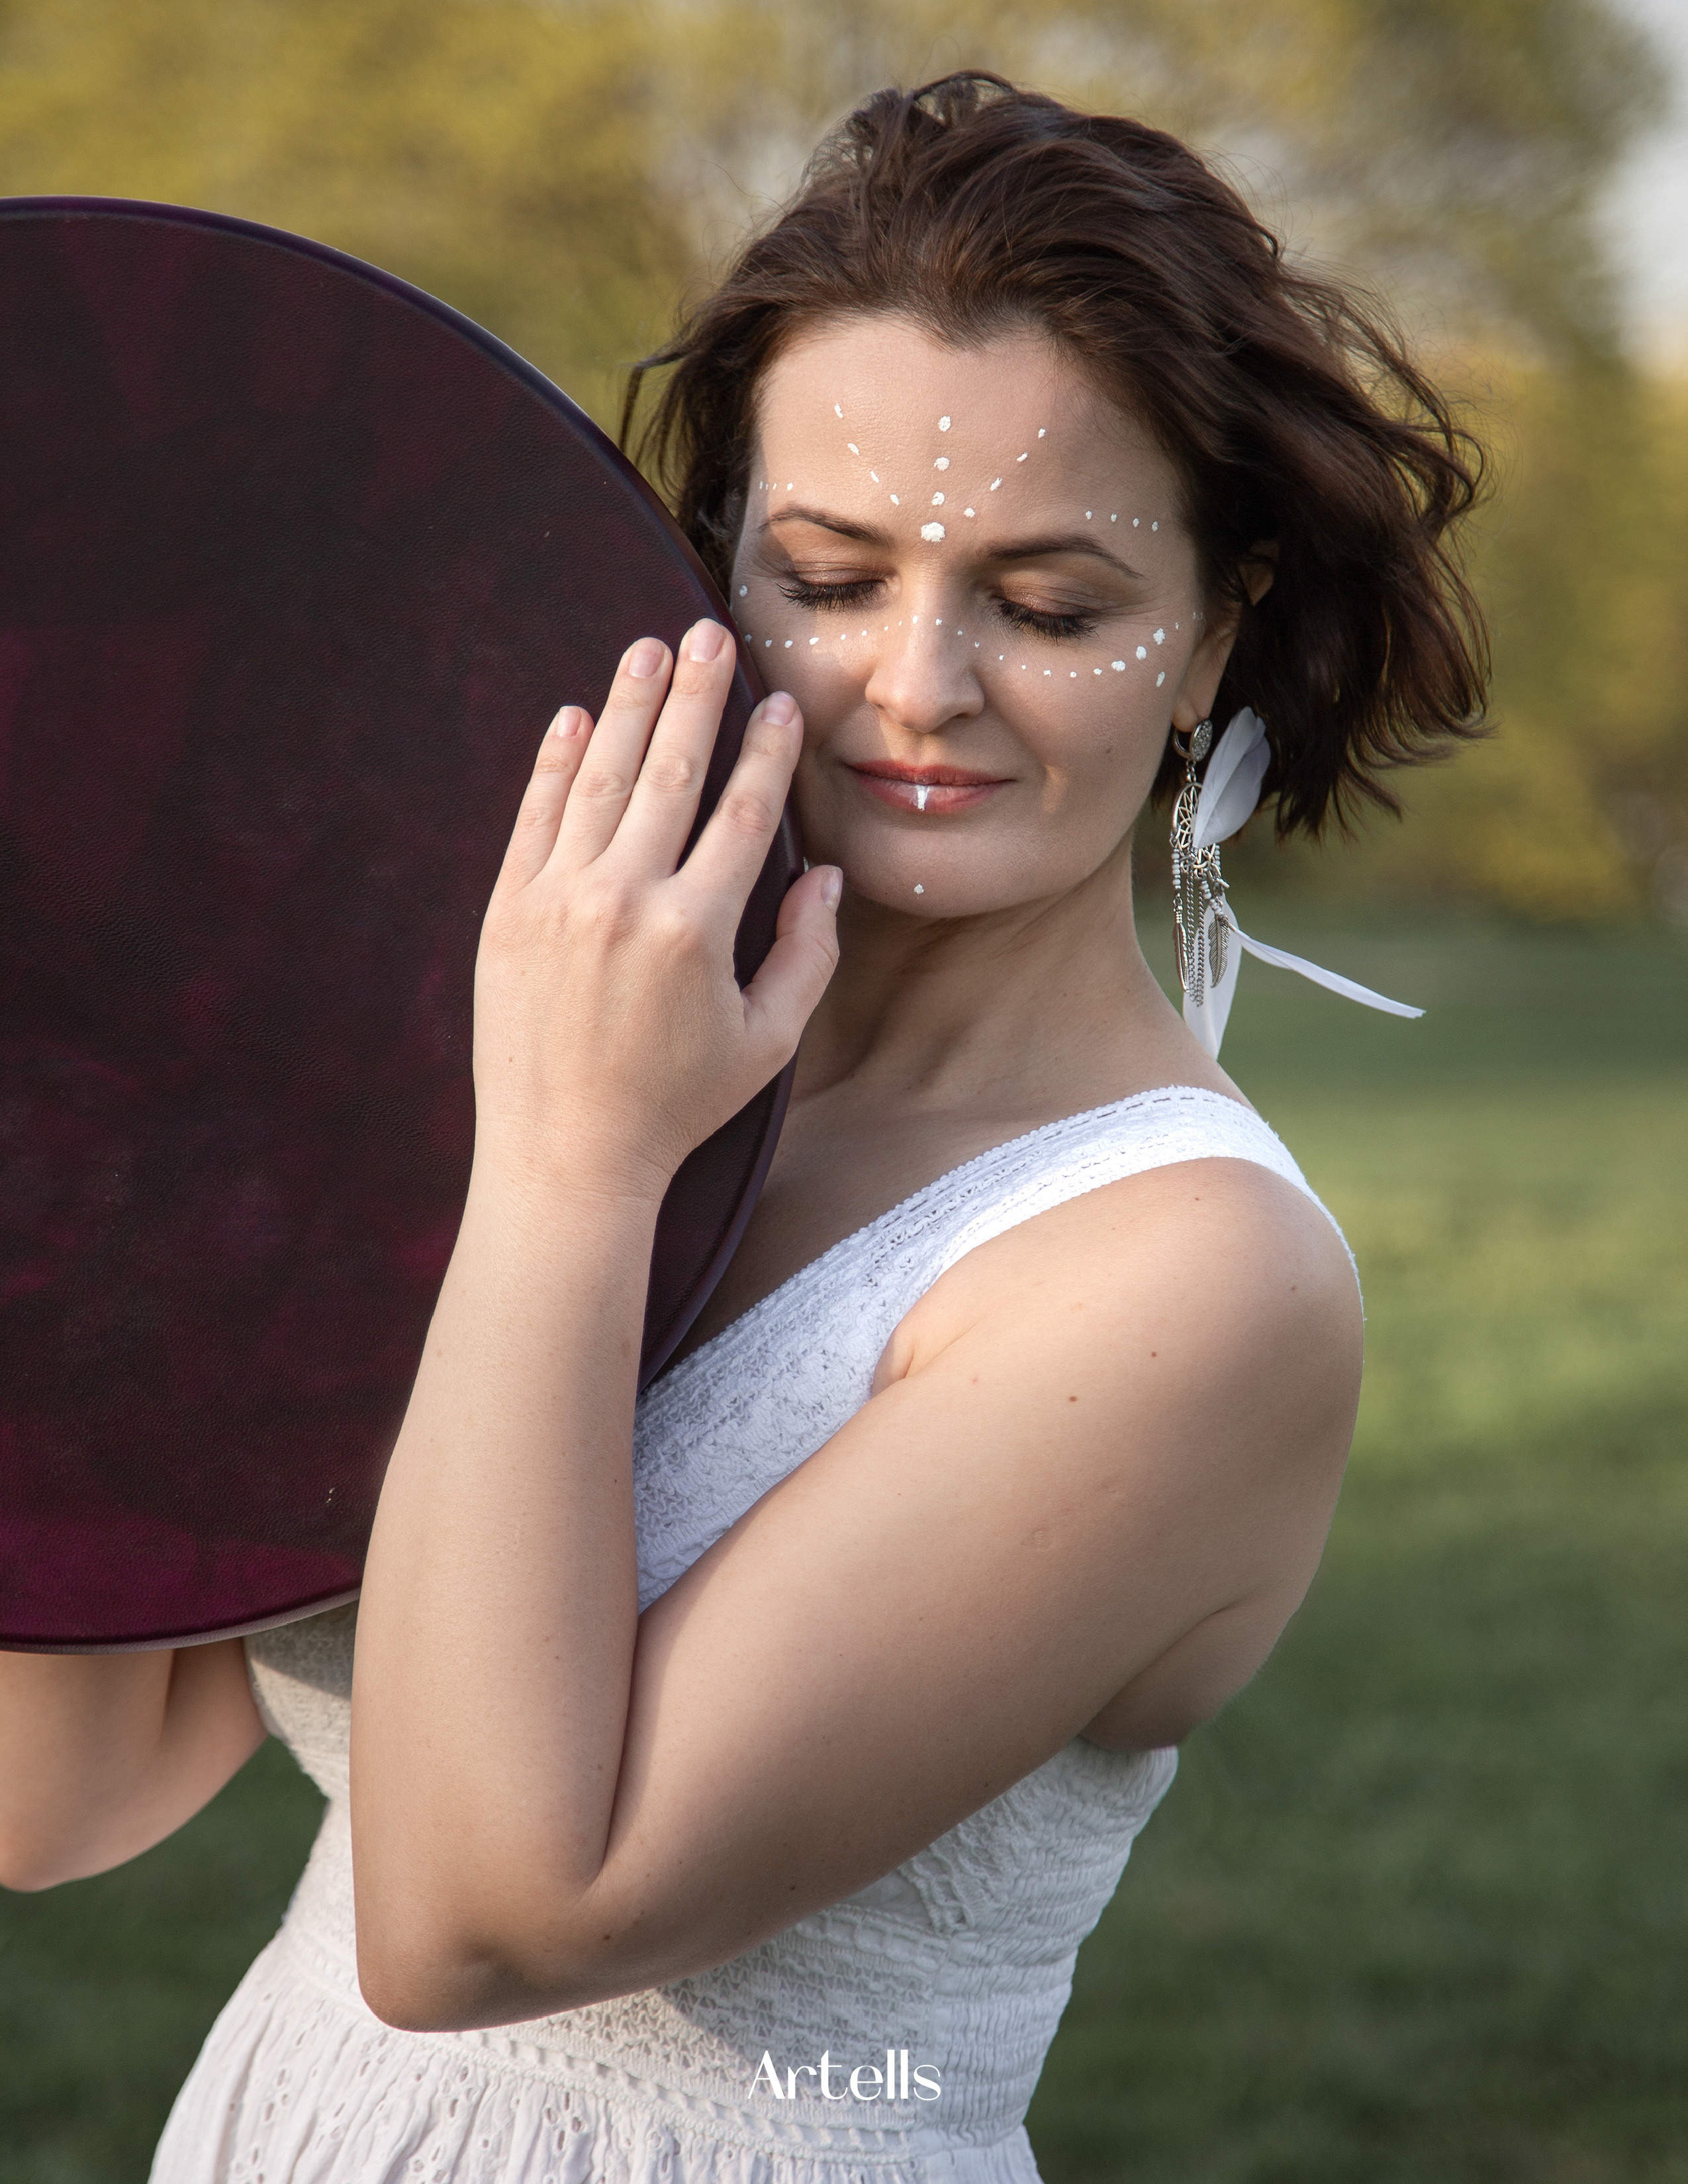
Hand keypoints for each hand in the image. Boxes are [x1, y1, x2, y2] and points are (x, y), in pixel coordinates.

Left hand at [471, 620, 839, 1200]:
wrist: (564, 1155)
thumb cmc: (676, 1106)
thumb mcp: (768, 1044)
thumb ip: (807, 956)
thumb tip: (830, 876)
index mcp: (696, 930)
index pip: (744, 813)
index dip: (766, 750)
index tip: (779, 701)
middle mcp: (624, 901)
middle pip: (670, 772)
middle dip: (696, 695)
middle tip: (708, 632)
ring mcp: (557, 901)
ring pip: (598, 779)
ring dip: (627, 706)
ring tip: (648, 649)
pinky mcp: (507, 913)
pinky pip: (534, 819)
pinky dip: (553, 764)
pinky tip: (574, 716)